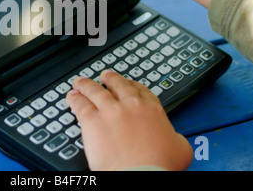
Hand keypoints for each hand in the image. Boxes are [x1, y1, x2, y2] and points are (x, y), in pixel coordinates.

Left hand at [66, 69, 192, 170]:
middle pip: (117, 85)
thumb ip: (174, 136)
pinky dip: (74, 98)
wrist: (140, 176)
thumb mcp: (180, 148)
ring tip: (81, 81)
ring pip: (95, 90)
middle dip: (110, 79)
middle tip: (105, 76)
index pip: (140, 90)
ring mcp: (110, 111)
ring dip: (87, 84)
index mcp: (152, 109)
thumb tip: (174, 138)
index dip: (131, 84)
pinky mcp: (92, 121)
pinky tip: (71, 96)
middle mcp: (130, 105)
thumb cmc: (159, 166)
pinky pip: (80, 104)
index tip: (127, 83)